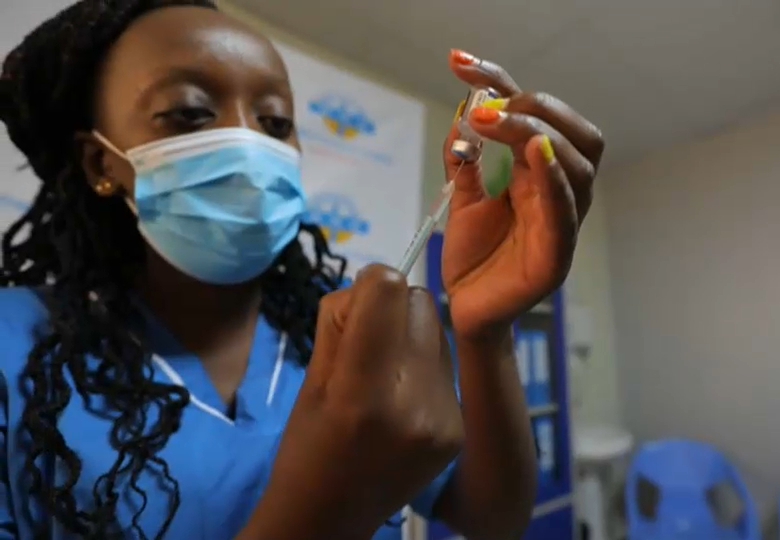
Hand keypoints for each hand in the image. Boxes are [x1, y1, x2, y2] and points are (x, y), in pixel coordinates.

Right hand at [248, 265, 462, 539]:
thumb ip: (343, 323)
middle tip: (368, 340)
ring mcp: (444, 418)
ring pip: (439, 330)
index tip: (356, 305)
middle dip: (393, 307)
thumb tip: (377, 278)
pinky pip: (447, 365)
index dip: (370, 284)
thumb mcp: (312, 379)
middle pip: (421, 302)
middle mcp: (414, 403)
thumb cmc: (307, 446)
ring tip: (386, 373)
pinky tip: (403, 398)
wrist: (331, 517)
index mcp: (363, 392)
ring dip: (412, 335)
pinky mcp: (458, 428)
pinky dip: (424, 367)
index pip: (389, 289)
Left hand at [441, 49, 604, 338]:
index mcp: (541, 175)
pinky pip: (565, 212)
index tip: (459, 61)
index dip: (503, 82)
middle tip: (485, 103)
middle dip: (534, 105)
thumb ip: (465, 159)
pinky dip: (555, 178)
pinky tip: (535, 153)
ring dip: (539, 133)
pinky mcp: (556, 256)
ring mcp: (563, 223)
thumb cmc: (473, 258)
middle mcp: (560, 193)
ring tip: (494, 119)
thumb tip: (463, 114)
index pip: (538, 116)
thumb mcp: (462, 198)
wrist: (467, 312)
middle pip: (576, 133)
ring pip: (579, 165)